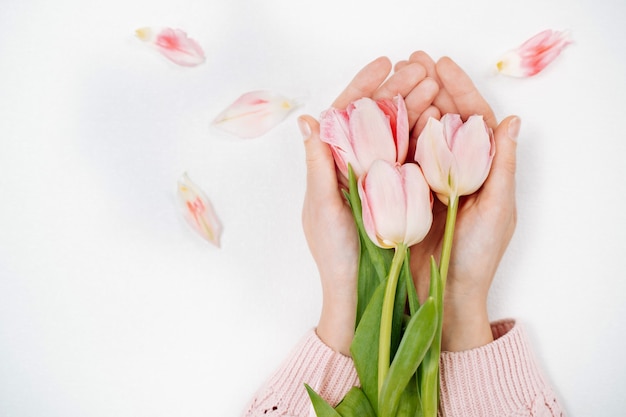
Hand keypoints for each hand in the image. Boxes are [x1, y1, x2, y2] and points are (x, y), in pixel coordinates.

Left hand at [299, 56, 438, 354]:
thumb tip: (309, 120)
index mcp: (331, 165)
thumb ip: (318, 166)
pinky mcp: (401, 192)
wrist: (361, 293)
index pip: (345, 115)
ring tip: (435, 84)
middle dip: (397, 89)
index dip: (363, 86)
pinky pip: (413, 158)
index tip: (385, 63)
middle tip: (422, 67)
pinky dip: (426, 136)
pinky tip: (441, 118)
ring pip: (397, 133)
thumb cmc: (334, 254)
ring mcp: (380, 178)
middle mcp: (355, 166)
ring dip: (415, 106)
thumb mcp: (322, 209)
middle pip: (375, 118)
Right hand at [398, 53, 520, 350]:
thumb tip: (512, 120)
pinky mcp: (403, 192)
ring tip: (395, 78)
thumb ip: (501, 165)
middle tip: (411, 61)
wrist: (442, 294)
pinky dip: (391, 135)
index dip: (459, 89)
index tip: (441, 64)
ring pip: (418, 133)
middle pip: (443, 119)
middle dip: (429, 88)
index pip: (473, 119)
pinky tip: (380, 115)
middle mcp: (454, 170)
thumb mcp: (498, 209)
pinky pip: (398, 157)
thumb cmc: (477, 257)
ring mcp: (427, 179)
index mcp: (482, 170)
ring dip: (408, 104)